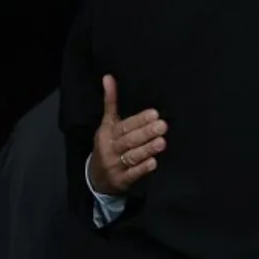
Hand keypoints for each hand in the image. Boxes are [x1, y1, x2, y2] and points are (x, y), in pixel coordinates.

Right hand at [88, 74, 166, 193]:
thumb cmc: (107, 145)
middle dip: (146, 133)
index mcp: (107, 134)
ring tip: (162, 142)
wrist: (96, 178)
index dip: (139, 120)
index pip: (124, 126)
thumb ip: (110, 102)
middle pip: (129, 140)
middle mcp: (110, 149)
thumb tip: (108, 77)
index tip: (154, 113)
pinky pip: (132, 174)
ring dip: (147, 149)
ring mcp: (115, 166)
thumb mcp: (107, 125)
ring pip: (132, 156)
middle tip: (163, 125)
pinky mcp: (121, 181)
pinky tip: (154, 162)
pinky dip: (142, 169)